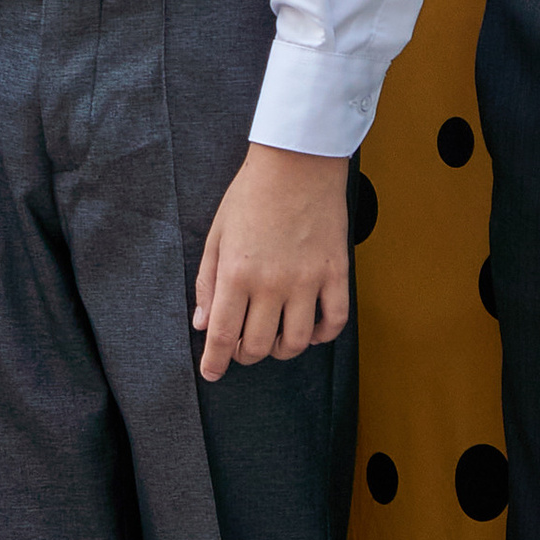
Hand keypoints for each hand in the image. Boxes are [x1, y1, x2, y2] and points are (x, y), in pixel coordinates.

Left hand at [193, 143, 349, 381]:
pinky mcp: (336, 274)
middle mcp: (272, 283)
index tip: (211, 374)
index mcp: (237, 273)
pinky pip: (334, 322)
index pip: (223, 334)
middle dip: (245, 355)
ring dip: (281, 351)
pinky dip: (322, 336)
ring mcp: (308, 281)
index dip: (215, 361)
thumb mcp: (217, 235)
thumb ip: (207, 282)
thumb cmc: (250, 196)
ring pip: (297, 342)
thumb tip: (203, 324)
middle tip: (240, 348)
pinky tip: (310, 330)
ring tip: (273, 340)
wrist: (297, 164)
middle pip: (259, 345)